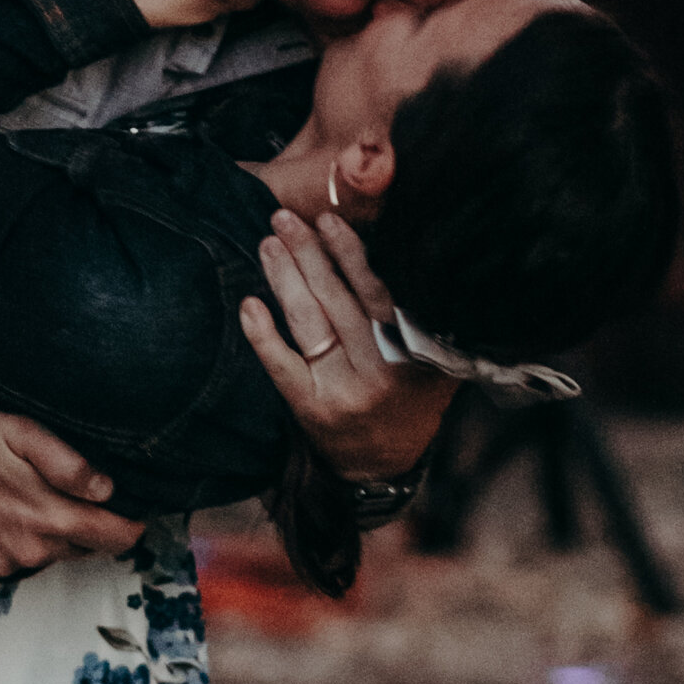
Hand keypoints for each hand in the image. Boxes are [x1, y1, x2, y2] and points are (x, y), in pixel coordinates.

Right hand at [0, 352, 142, 579]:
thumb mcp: (23, 430)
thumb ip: (69, 465)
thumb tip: (106, 490)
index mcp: (44, 516)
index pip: (110, 538)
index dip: (131, 527)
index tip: (140, 515)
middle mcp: (24, 549)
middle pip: (82, 548)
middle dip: (91, 526)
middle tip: (83, 492)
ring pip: (49, 554)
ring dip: (54, 532)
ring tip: (36, 492)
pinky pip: (17, 557)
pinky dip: (23, 538)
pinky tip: (6, 505)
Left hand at [240, 205, 454, 485]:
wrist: (385, 464)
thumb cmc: (409, 395)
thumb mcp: (434, 359)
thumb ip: (424, 315)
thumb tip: (407, 249)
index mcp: (412, 352)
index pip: (376, 294)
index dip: (350, 256)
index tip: (328, 221)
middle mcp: (377, 371)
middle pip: (335, 302)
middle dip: (308, 255)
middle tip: (284, 219)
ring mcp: (341, 391)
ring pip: (308, 324)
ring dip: (285, 279)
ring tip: (268, 243)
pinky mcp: (310, 408)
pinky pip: (282, 367)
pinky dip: (263, 335)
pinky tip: (249, 303)